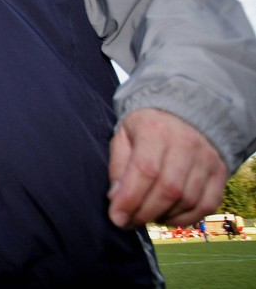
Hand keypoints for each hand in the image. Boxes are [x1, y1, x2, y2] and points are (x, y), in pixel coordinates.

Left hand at [108, 108, 226, 228]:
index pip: (145, 170)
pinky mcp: (220, 172)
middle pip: (169, 190)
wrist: (182, 115)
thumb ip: (118, 167)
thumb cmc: (145, 130)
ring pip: (188, 200)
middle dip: (144, 213)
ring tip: (144, 216)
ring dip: (163, 216)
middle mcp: (186, 143)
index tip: (116, 217)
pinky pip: (206, 206)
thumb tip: (116, 199)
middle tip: (127, 221)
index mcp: (155, 130)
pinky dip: (185, 218)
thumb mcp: (122, 138)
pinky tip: (167, 216)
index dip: (130, 199)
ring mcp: (207, 158)